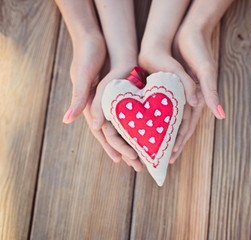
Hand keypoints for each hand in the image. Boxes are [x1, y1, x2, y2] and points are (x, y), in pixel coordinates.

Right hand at [56, 0, 142, 169]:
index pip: (103, 132)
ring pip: (126, 126)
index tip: (122, 161)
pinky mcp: (125, 94)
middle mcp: (103, 106)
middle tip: (139, 165)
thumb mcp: (82, 75)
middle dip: (127, 149)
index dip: (113, 146)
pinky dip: (141, 124)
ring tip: (148, 154)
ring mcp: (115, 101)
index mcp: (91, 105)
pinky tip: (151, 132)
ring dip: (136, 140)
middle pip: (116, 133)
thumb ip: (78, 97)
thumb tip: (67, 120)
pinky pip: (133, 113)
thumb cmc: (89, 55)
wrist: (102, 37)